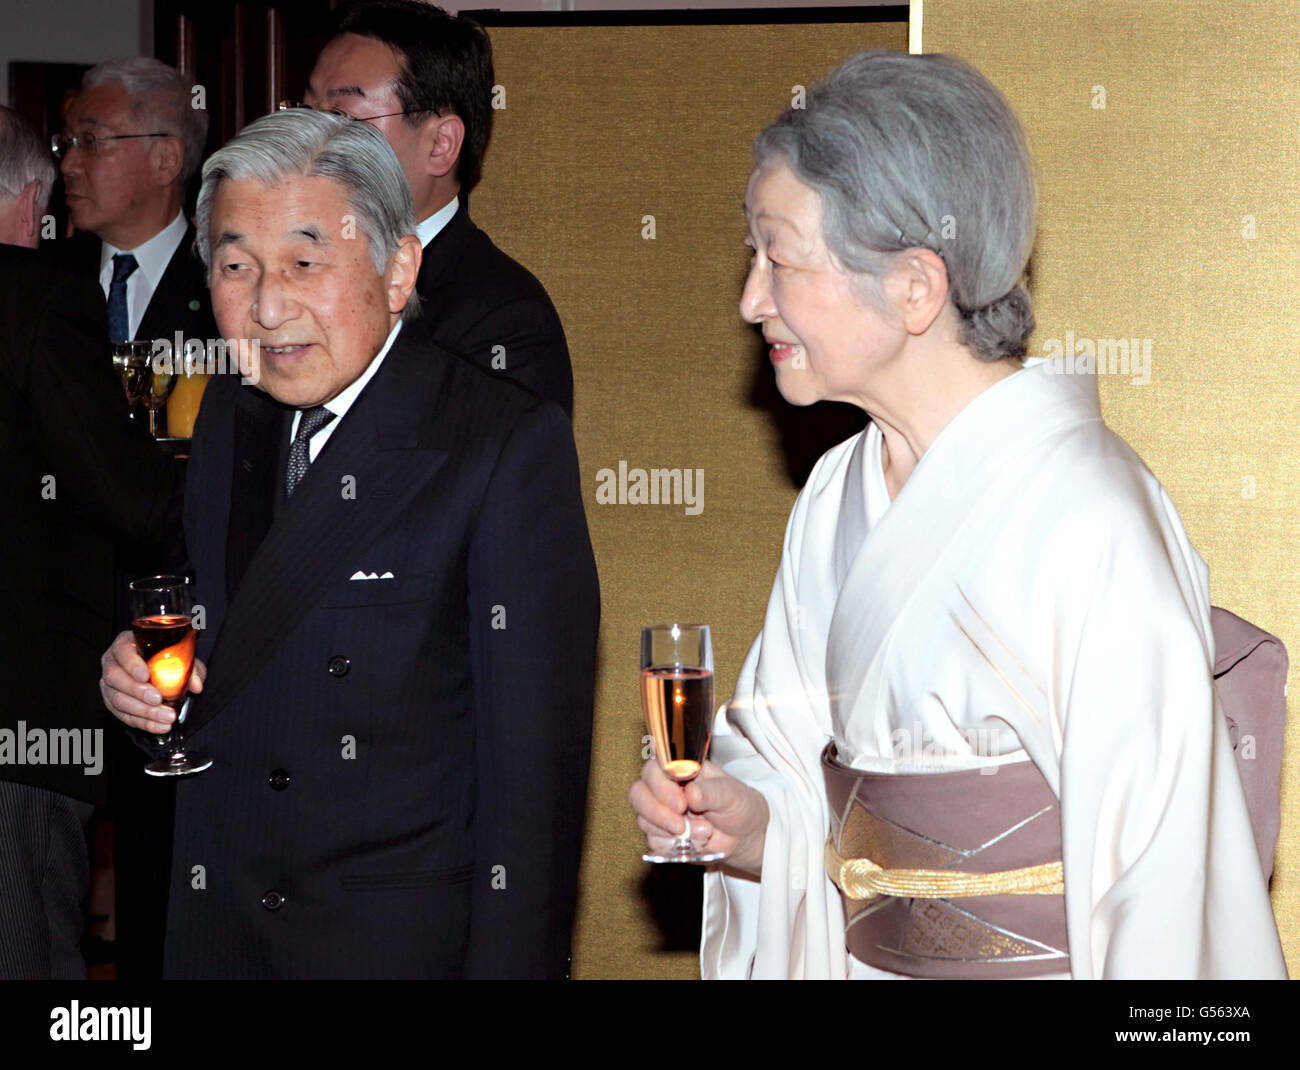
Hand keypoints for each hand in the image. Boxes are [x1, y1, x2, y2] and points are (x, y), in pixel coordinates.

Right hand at [99, 629, 205, 733]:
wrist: (159, 668)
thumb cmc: (166, 657)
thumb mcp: (180, 656)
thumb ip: (189, 668)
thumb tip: (196, 685)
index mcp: (125, 644)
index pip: (123, 651)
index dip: (132, 664)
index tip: (146, 675)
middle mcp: (112, 663)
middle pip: (115, 678)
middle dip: (138, 691)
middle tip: (158, 699)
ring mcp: (109, 685)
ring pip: (118, 700)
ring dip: (144, 711)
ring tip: (166, 716)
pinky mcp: (112, 703)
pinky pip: (124, 716)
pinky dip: (144, 723)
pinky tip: (161, 726)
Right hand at [628, 758, 768, 874]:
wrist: (744, 835)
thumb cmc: (737, 805)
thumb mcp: (731, 794)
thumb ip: (711, 791)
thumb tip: (691, 792)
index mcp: (678, 769)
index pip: (652, 769)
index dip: (660, 786)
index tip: (681, 803)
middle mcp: (664, 788)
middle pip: (638, 794)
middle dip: (658, 813)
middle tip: (681, 825)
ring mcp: (660, 812)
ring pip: (643, 820)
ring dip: (672, 832)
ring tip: (704, 832)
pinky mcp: (661, 835)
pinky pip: (654, 842)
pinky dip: (674, 845)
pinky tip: (696, 841)